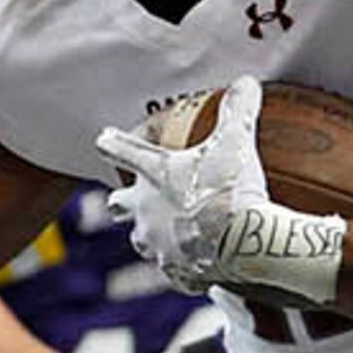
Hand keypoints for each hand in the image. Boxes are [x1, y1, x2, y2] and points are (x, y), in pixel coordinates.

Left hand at [93, 75, 269, 288]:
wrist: (247, 244)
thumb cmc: (234, 189)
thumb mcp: (237, 141)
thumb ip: (239, 109)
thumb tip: (246, 80)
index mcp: (154, 173)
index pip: (119, 149)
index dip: (111, 141)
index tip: (104, 138)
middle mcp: (146, 210)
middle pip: (118, 204)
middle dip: (122, 200)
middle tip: (125, 198)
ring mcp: (157, 245)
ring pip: (140, 240)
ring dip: (150, 234)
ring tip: (167, 231)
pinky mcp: (176, 272)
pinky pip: (174, 269)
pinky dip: (184, 264)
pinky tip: (197, 262)